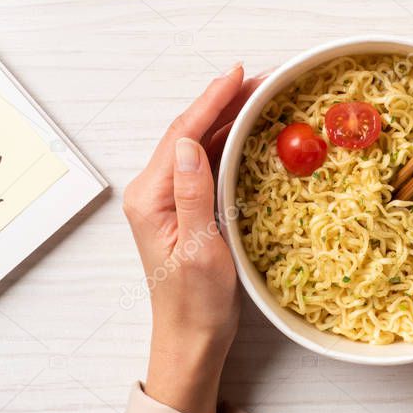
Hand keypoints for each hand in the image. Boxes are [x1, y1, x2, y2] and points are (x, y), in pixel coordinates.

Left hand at [122, 64, 261, 412]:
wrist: (191, 337)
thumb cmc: (196, 303)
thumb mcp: (200, 249)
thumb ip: (192, 194)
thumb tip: (192, 144)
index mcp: (151, 197)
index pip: (183, 134)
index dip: (212, 100)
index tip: (239, 74)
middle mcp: (154, 191)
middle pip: (190, 132)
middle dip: (224, 100)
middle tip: (261, 78)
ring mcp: (168, 197)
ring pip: (198, 143)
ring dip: (227, 117)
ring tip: (259, 94)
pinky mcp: (184, 206)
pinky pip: (205, 162)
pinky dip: (227, 140)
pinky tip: (246, 128)